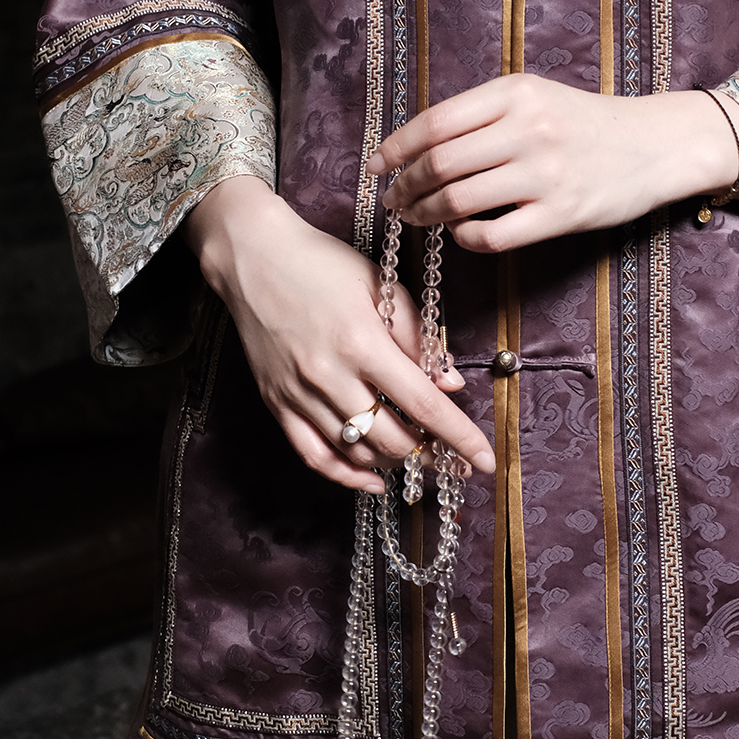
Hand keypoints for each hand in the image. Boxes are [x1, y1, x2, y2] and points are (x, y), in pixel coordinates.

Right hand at [182, 176, 494, 491]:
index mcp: (362, 343)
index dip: (458, 436)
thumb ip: (418, 335)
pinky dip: (346, 476)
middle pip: (391, 438)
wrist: (253, 258)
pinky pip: (314, 456)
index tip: (486, 459)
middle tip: (449, 452)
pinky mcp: (277, 403)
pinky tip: (371, 480)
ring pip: (356, 453)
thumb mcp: (380, 285)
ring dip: (393, 462)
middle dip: (428, 452)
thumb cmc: (322, 264)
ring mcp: (299, 394)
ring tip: (416, 456)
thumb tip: (450, 382)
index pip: (422, 404)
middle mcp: (329, 376)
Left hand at [365, 76, 738, 252]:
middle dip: (405, 186)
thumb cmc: (585, 122)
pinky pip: (493, 236)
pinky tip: (462, 234)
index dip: (397, 148)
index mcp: (516, 92)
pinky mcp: (562, 215)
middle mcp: (529, 129)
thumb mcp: (535, 96)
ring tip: (416, 218)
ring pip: (459, 201)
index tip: (378, 166)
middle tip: (392, 200)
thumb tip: (416, 145)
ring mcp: (546, 174)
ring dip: (426, 214)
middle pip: (441, 164)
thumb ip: (482, 114)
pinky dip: (466, 239)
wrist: (655, 145)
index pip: (436, 122)